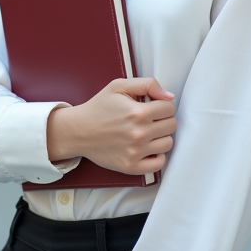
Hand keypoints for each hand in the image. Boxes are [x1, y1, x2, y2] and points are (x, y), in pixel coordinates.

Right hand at [46, 78, 176, 175]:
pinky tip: (148, 148)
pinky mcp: (130, 166)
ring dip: (161, 136)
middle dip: (163, 119)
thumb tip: (169, 97)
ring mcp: (135, 152)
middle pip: (171, 125)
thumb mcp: (119, 86)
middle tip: (150, 119)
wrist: (78, 130)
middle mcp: (138, 133)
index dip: (162, 105)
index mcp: (138, 112)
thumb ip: (148, 84)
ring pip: (168, 143)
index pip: (169, 108)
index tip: (152, 107)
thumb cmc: (99, 107)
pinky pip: (158, 164)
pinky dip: (157, 156)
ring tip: (148, 132)